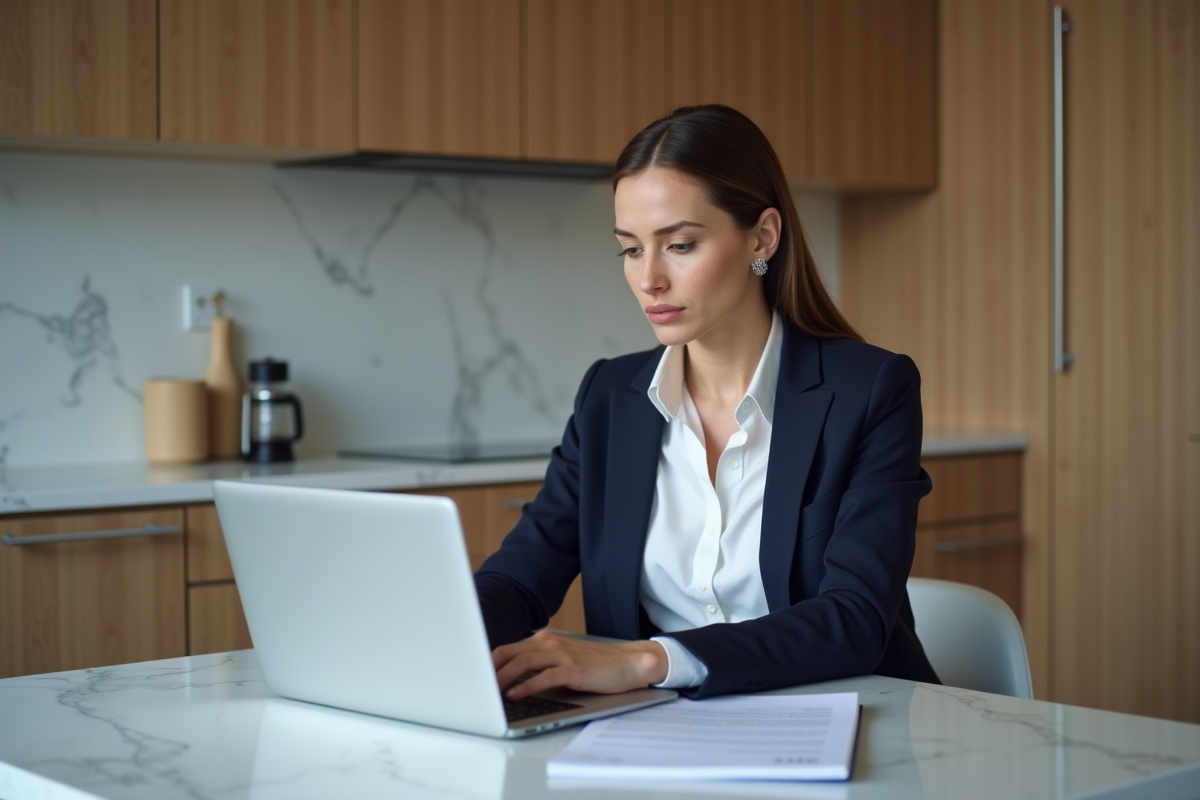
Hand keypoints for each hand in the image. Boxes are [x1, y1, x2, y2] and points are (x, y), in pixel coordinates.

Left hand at [492, 630, 668, 700]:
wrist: (628, 662)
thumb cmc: (595, 664)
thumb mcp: (563, 658)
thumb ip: (540, 662)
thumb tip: (511, 679)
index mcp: (545, 640)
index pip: (508, 648)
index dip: (487, 663)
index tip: (474, 677)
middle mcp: (550, 644)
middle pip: (509, 653)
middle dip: (488, 671)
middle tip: (475, 687)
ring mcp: (562, 655)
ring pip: (523, 662)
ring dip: (502, 678)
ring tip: (490, 693)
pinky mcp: (574, 670)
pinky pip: (544, 676)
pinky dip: (526, 686)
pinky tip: (516, 695)